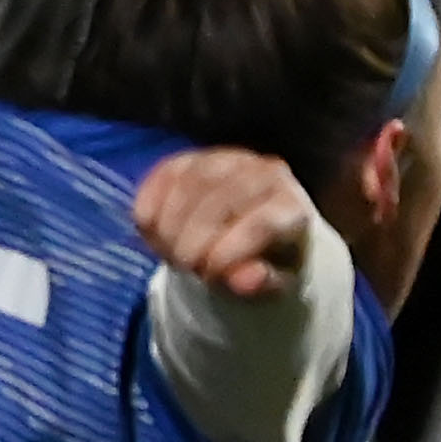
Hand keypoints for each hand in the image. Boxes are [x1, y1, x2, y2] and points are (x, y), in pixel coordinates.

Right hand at [135, 147, 320, 296]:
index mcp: (291, 205)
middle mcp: (264, 172)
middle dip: (194, 239)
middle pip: (222, 200)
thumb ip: (261, 284)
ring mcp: (227, 159)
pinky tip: (149, 229)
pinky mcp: (193, 157)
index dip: (231, 251)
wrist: (250, 232)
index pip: (262, 223)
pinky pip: (166, 173)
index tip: (210, 275)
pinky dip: (152, 203)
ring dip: (171, 223)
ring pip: (190, 183)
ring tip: (169, 254)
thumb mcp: (271, 283)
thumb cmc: (266, 260)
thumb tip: (245, 279)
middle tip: (184, 267)